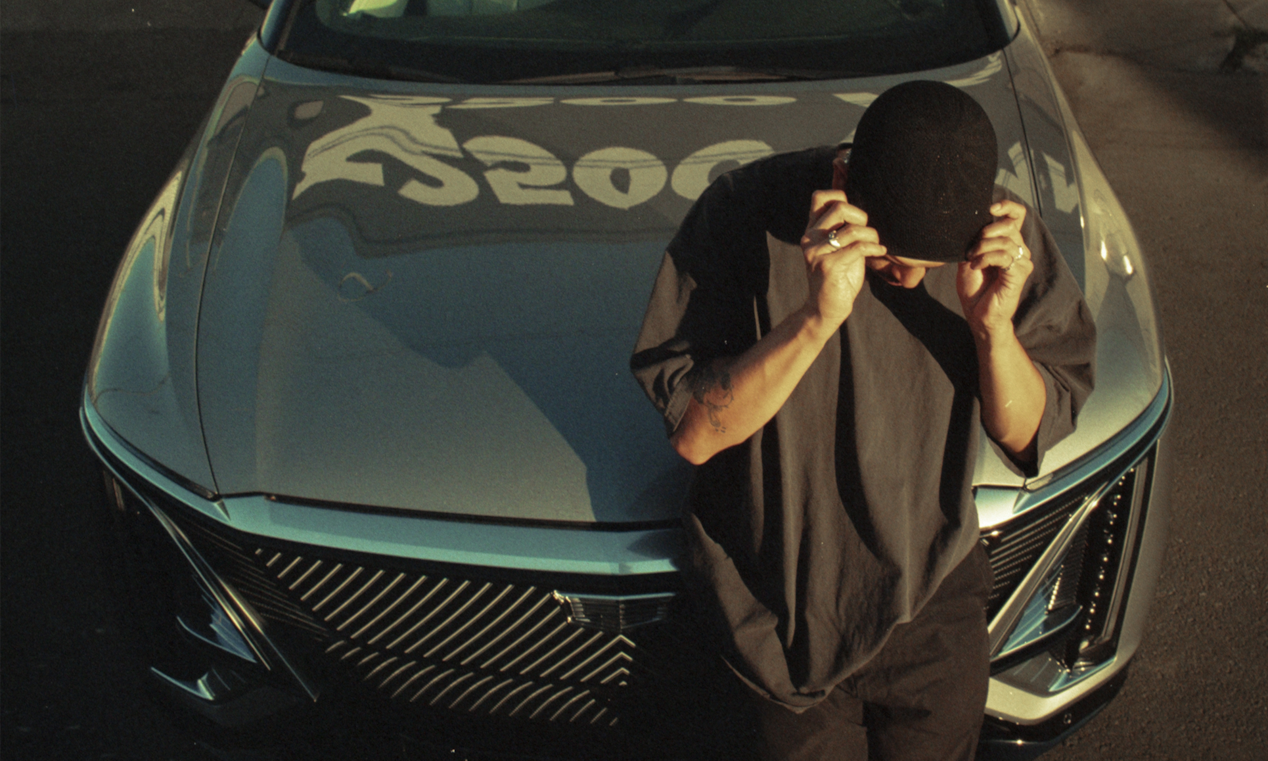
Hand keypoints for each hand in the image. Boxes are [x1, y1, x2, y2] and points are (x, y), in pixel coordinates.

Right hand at [800, 189, 885, 327]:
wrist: (826, 309)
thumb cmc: (839, 277)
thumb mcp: (840, 247)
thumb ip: (844, 227)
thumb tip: (863, 205)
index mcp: (812, 230)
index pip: (820, 197)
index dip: (841, 195)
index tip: (855, 215)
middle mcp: (810, 237)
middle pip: (840, 206)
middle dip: (861, 216)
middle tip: (867, 233)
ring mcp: (816, 252)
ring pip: (852, 229)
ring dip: (872, 235)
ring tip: (876, 245)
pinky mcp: (828, 266)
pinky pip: (858, 247)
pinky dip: (875, 248)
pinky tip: (879, 251)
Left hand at [957, 199, 1031, 340]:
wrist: (978, 315)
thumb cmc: (974, 289)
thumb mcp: (968, 259)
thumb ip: (974, 241)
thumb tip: (970, 223)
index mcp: (1008, 243)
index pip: (1016, 216)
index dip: (1007, 207)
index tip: (991, 207)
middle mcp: (1019, 250)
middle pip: (1009, 225)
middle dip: (987, 232)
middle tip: (972, 248)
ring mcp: (1022, 261)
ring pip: (1005, 240)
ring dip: (982, 248)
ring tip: (972, 260)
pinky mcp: (1020, 273)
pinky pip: (1004, 256)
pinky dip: (986, 258)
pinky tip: (977, 266)